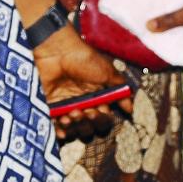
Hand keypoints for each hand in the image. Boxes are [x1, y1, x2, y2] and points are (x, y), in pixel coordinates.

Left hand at [33, 24, 127, 141]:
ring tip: (71, 115)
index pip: (102, 118)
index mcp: (97, 97)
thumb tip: (131, 107)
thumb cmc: (84, 59)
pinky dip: (59, 131)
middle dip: (87, 124)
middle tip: (84, 112)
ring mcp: (65, 107)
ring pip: (73, 129)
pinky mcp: (51, 108)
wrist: (58, 52)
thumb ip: (120, 91)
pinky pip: (55, 127)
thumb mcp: (107, 72)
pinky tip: (62, 128)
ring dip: (74, 127)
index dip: (101, 119)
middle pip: (88, 127)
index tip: (98, 111)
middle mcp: (82, 105)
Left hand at [147, 0, 182, 57]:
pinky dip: (170, 12)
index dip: (163, 55)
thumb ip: (171, 21)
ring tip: (144, 20)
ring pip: (177, 25)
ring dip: (165, 22)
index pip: (179, 56)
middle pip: (176, 40)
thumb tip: (147, 28)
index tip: (144, 52)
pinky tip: (156, 7)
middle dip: (161, 36)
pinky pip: (179, 13)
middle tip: (140, 34)